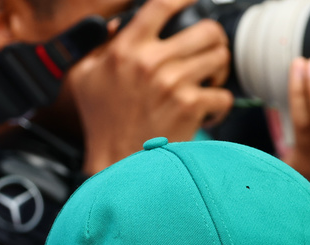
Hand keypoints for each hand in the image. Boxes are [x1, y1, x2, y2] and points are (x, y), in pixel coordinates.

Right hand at [69, 0, 233, 173]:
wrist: (118, 163)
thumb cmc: (102, 123)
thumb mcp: (85, 76)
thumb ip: (99, 46)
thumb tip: (117, 26)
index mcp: (126, 48)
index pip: (161, 5)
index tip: (193, 1)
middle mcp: (151, 62)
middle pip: (206, 30)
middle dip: (214, 41)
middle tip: (209, 54)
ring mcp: (173, 84)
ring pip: (220, 58)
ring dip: (220, 70)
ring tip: (208, 83)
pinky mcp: (191, 107)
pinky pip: (224, 96)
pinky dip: (220, 105)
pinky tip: (206, 112)